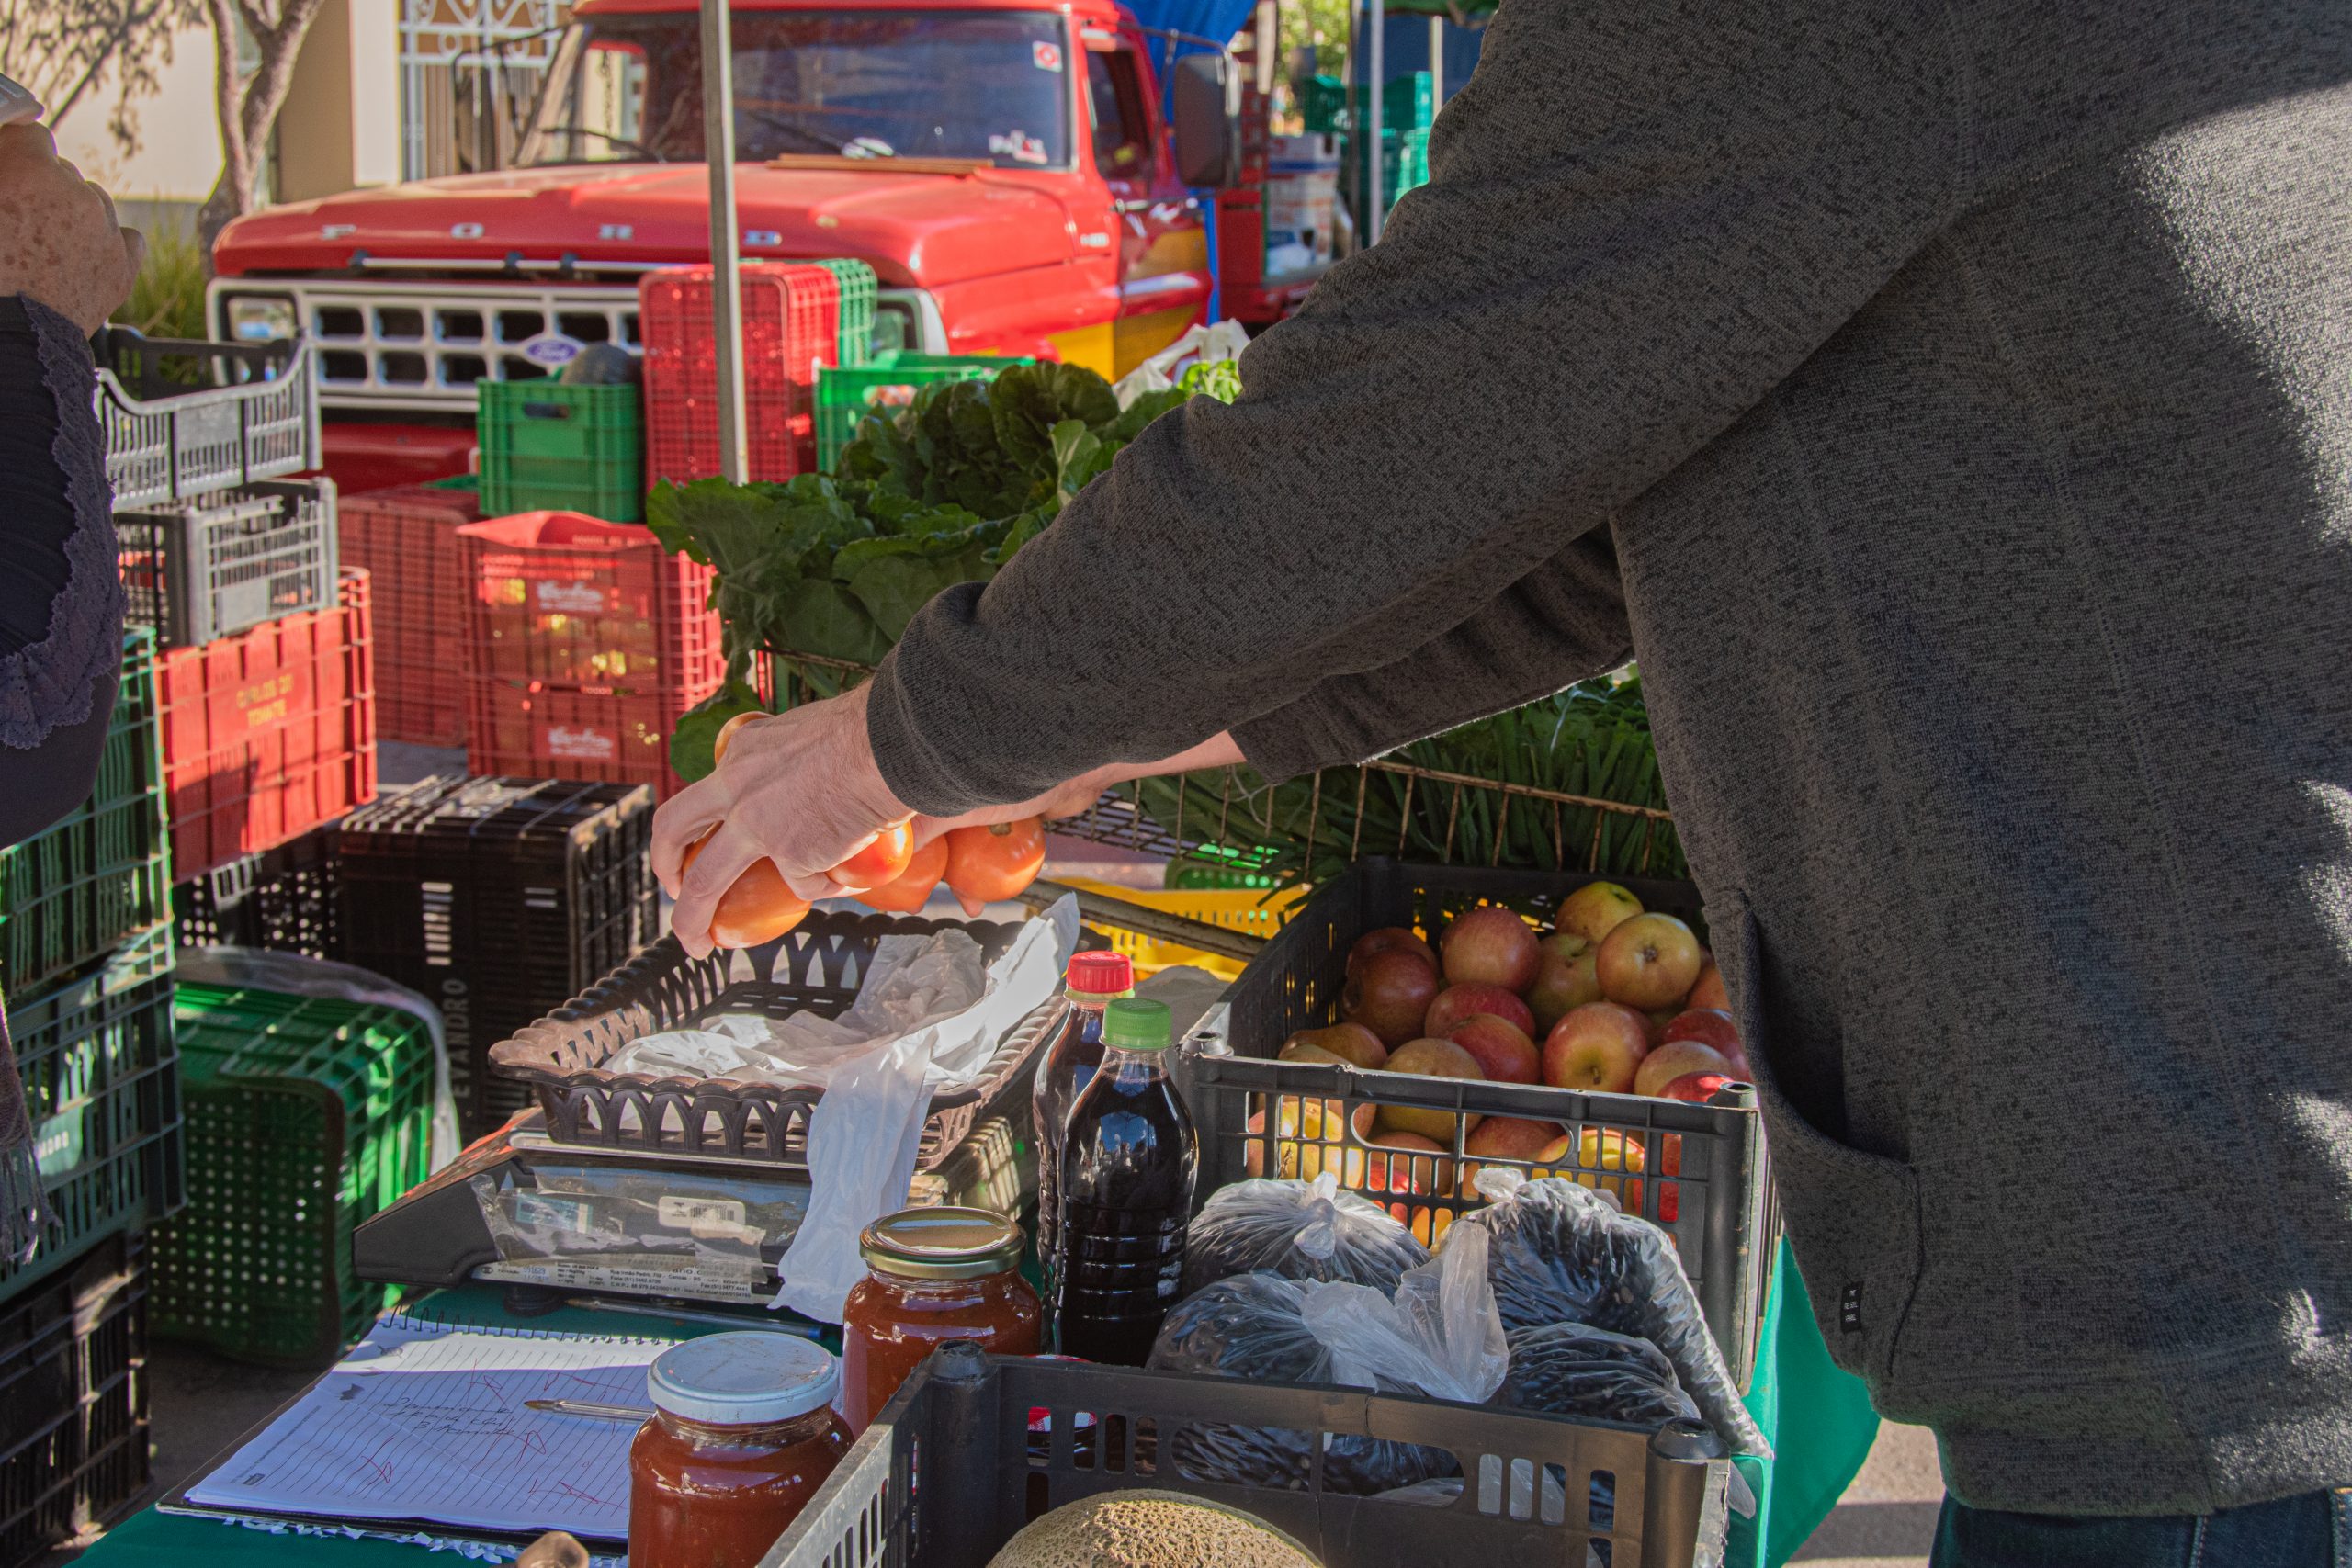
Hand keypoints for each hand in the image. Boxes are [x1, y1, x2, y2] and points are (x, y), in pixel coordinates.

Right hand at [0, 122, 142, 335]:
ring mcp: (106, 230)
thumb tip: (8, 164)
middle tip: (18, 218)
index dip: (17, 152)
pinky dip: (108, 244)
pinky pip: (125, 238)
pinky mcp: (125, 265)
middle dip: (42, 188)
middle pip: (62, 172)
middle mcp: (76, 194)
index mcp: (29, 171)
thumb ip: (1, 168)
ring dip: (73, 215)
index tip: (10, 169)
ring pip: (93, 203)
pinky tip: (81, 259)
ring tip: (45, 246)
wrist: (8, 340)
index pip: (31, 134)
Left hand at [652, 684, 912, 956]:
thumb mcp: (814, 735)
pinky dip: (826, 888)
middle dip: (663, 863)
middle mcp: (737, 787)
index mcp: (743, 752)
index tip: (708, 839)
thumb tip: (818, 786)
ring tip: (697, 945)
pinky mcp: (791, 855)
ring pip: (705, 882)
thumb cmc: (874, 732)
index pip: (711, 790)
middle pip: (673, 828)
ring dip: (692, 919)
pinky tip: (849, 877)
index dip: (705, 819)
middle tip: (673, 891)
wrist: (895, 744)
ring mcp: (757, 824)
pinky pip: (805, 888)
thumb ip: (799, 763)